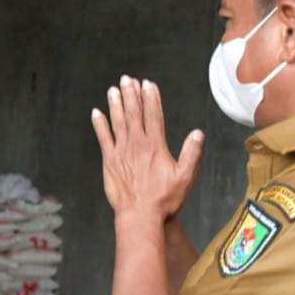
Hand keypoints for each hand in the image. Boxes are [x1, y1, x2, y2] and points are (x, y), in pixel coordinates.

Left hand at [91, 75, 203, 223]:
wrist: (140, 215)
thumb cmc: (164, 200)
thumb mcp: (186, 177)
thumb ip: (192, 154)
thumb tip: (198, 133)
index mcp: (156, 146)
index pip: (154, 115)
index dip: (151, 97)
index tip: (148, 83)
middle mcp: (137, 144)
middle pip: (134, 113)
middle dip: (131, 94)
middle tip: (127, 79)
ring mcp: (121, 152)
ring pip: (117, 122)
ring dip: (116, 104)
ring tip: (114, 89)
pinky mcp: (109, 161)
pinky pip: (103, 138)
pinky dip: (99, 124)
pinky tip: (96, 112)